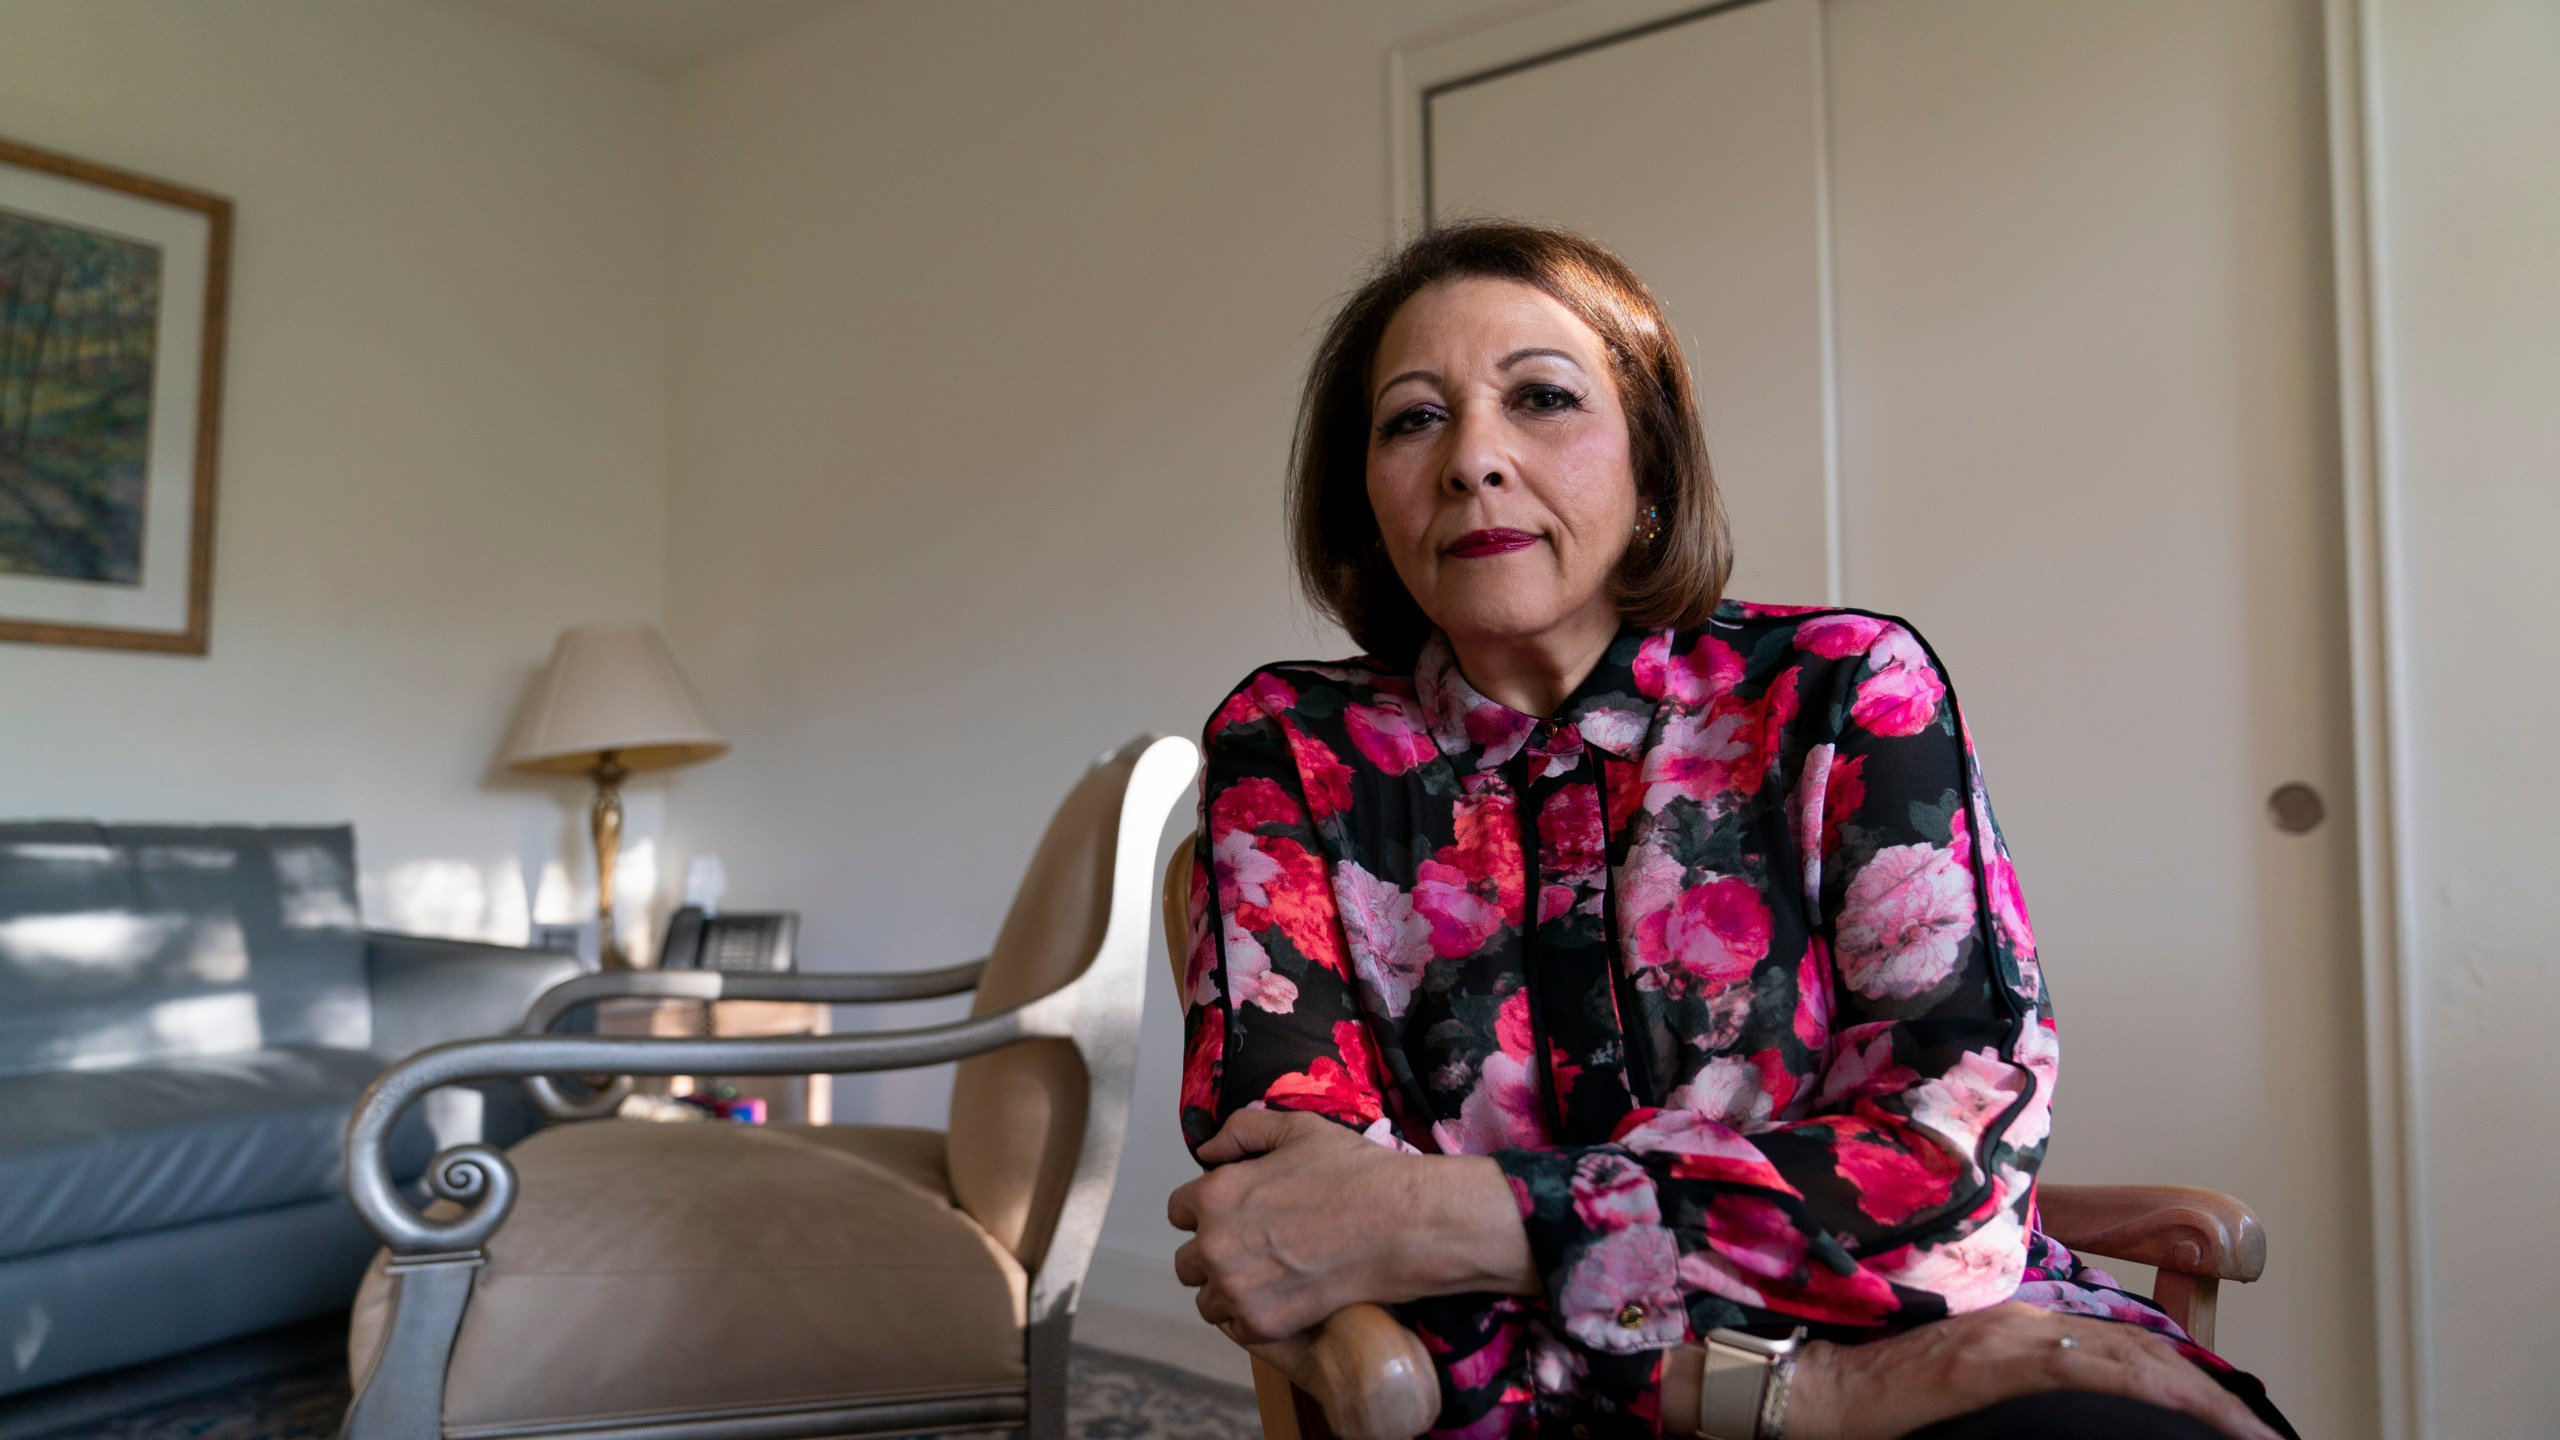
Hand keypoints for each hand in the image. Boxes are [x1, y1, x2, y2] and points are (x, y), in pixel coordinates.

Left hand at [1167, 1108, 1532, 1342]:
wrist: (1402, 1224)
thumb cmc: (1355, 1173)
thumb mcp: (1297, 1129)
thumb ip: (1241, 1131)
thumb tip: (1207, 1150)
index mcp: (1216, 1194)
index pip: (1178, 1211)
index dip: (1206, 1208)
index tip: (1234, 1214)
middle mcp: (1215, 1244)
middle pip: (1187, 1260)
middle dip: (1214, 1251)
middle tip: (1255, 1246)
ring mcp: (1236, 1289)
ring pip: (1207, 1298)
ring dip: (1228, 1288)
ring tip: (1268, 1274)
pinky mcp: (1262, 1324)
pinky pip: (1234, 1326)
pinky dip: (1251, 1315)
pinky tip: (1281, 1295)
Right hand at [1778, 1302, 2281, 1439]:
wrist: (1814, 1390)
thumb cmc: (1879, 1401)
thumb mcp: (1966, 1388)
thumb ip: (2019, 1389)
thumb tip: (2066, 1418)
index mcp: (2023, 1329)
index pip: (2129, 1352)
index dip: (2193, 1385)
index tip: (2235, 1422)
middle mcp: (2028, 1323)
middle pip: (2147, 1355)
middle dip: (2216, 1400)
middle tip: (2263, 1439)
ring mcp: (2014, 1339)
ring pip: (2134, 1361)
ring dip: (2204, 1403)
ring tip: (2251, 1439)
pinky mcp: (1997, 1362)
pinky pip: (2090, 1371)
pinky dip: (2152, 1394)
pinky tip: (2189, 1420)